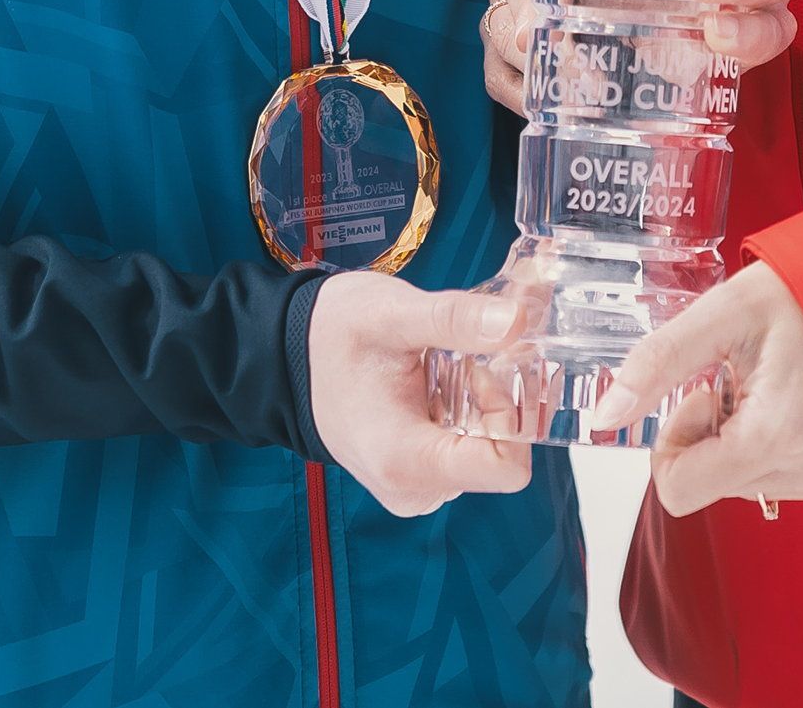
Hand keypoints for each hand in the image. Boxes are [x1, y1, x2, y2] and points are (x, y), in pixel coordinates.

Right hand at [305, 272, 535, 515]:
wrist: (285, 358)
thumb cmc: (330, 337)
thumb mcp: (392, 314)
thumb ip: (455, 318)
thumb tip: (517, 321)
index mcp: (407, 462)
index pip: (505, 468)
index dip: (511, 412)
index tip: (483, 368)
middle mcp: (415, 490)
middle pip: (499, 455)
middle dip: (498, 399)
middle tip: (466, 353)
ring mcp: (416, 488)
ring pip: (486, 451)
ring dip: (483, 403)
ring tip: (446, 362)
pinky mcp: (416, 477)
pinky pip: (466, 450)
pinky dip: (467, 413)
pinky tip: (439, 380)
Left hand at [590, 264, 802, 517]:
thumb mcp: (720, 314)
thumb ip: (657, 363)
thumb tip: (604, 417)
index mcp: (771, 438)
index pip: (679, 491)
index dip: (676, 440)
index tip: (702, 394)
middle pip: (713, 484)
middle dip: (712, 434)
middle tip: (741, 381)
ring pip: (746, 485)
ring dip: (744, 439)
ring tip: (774, 387)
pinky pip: (789, 485)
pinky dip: (778, 452)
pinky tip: (795, 409)